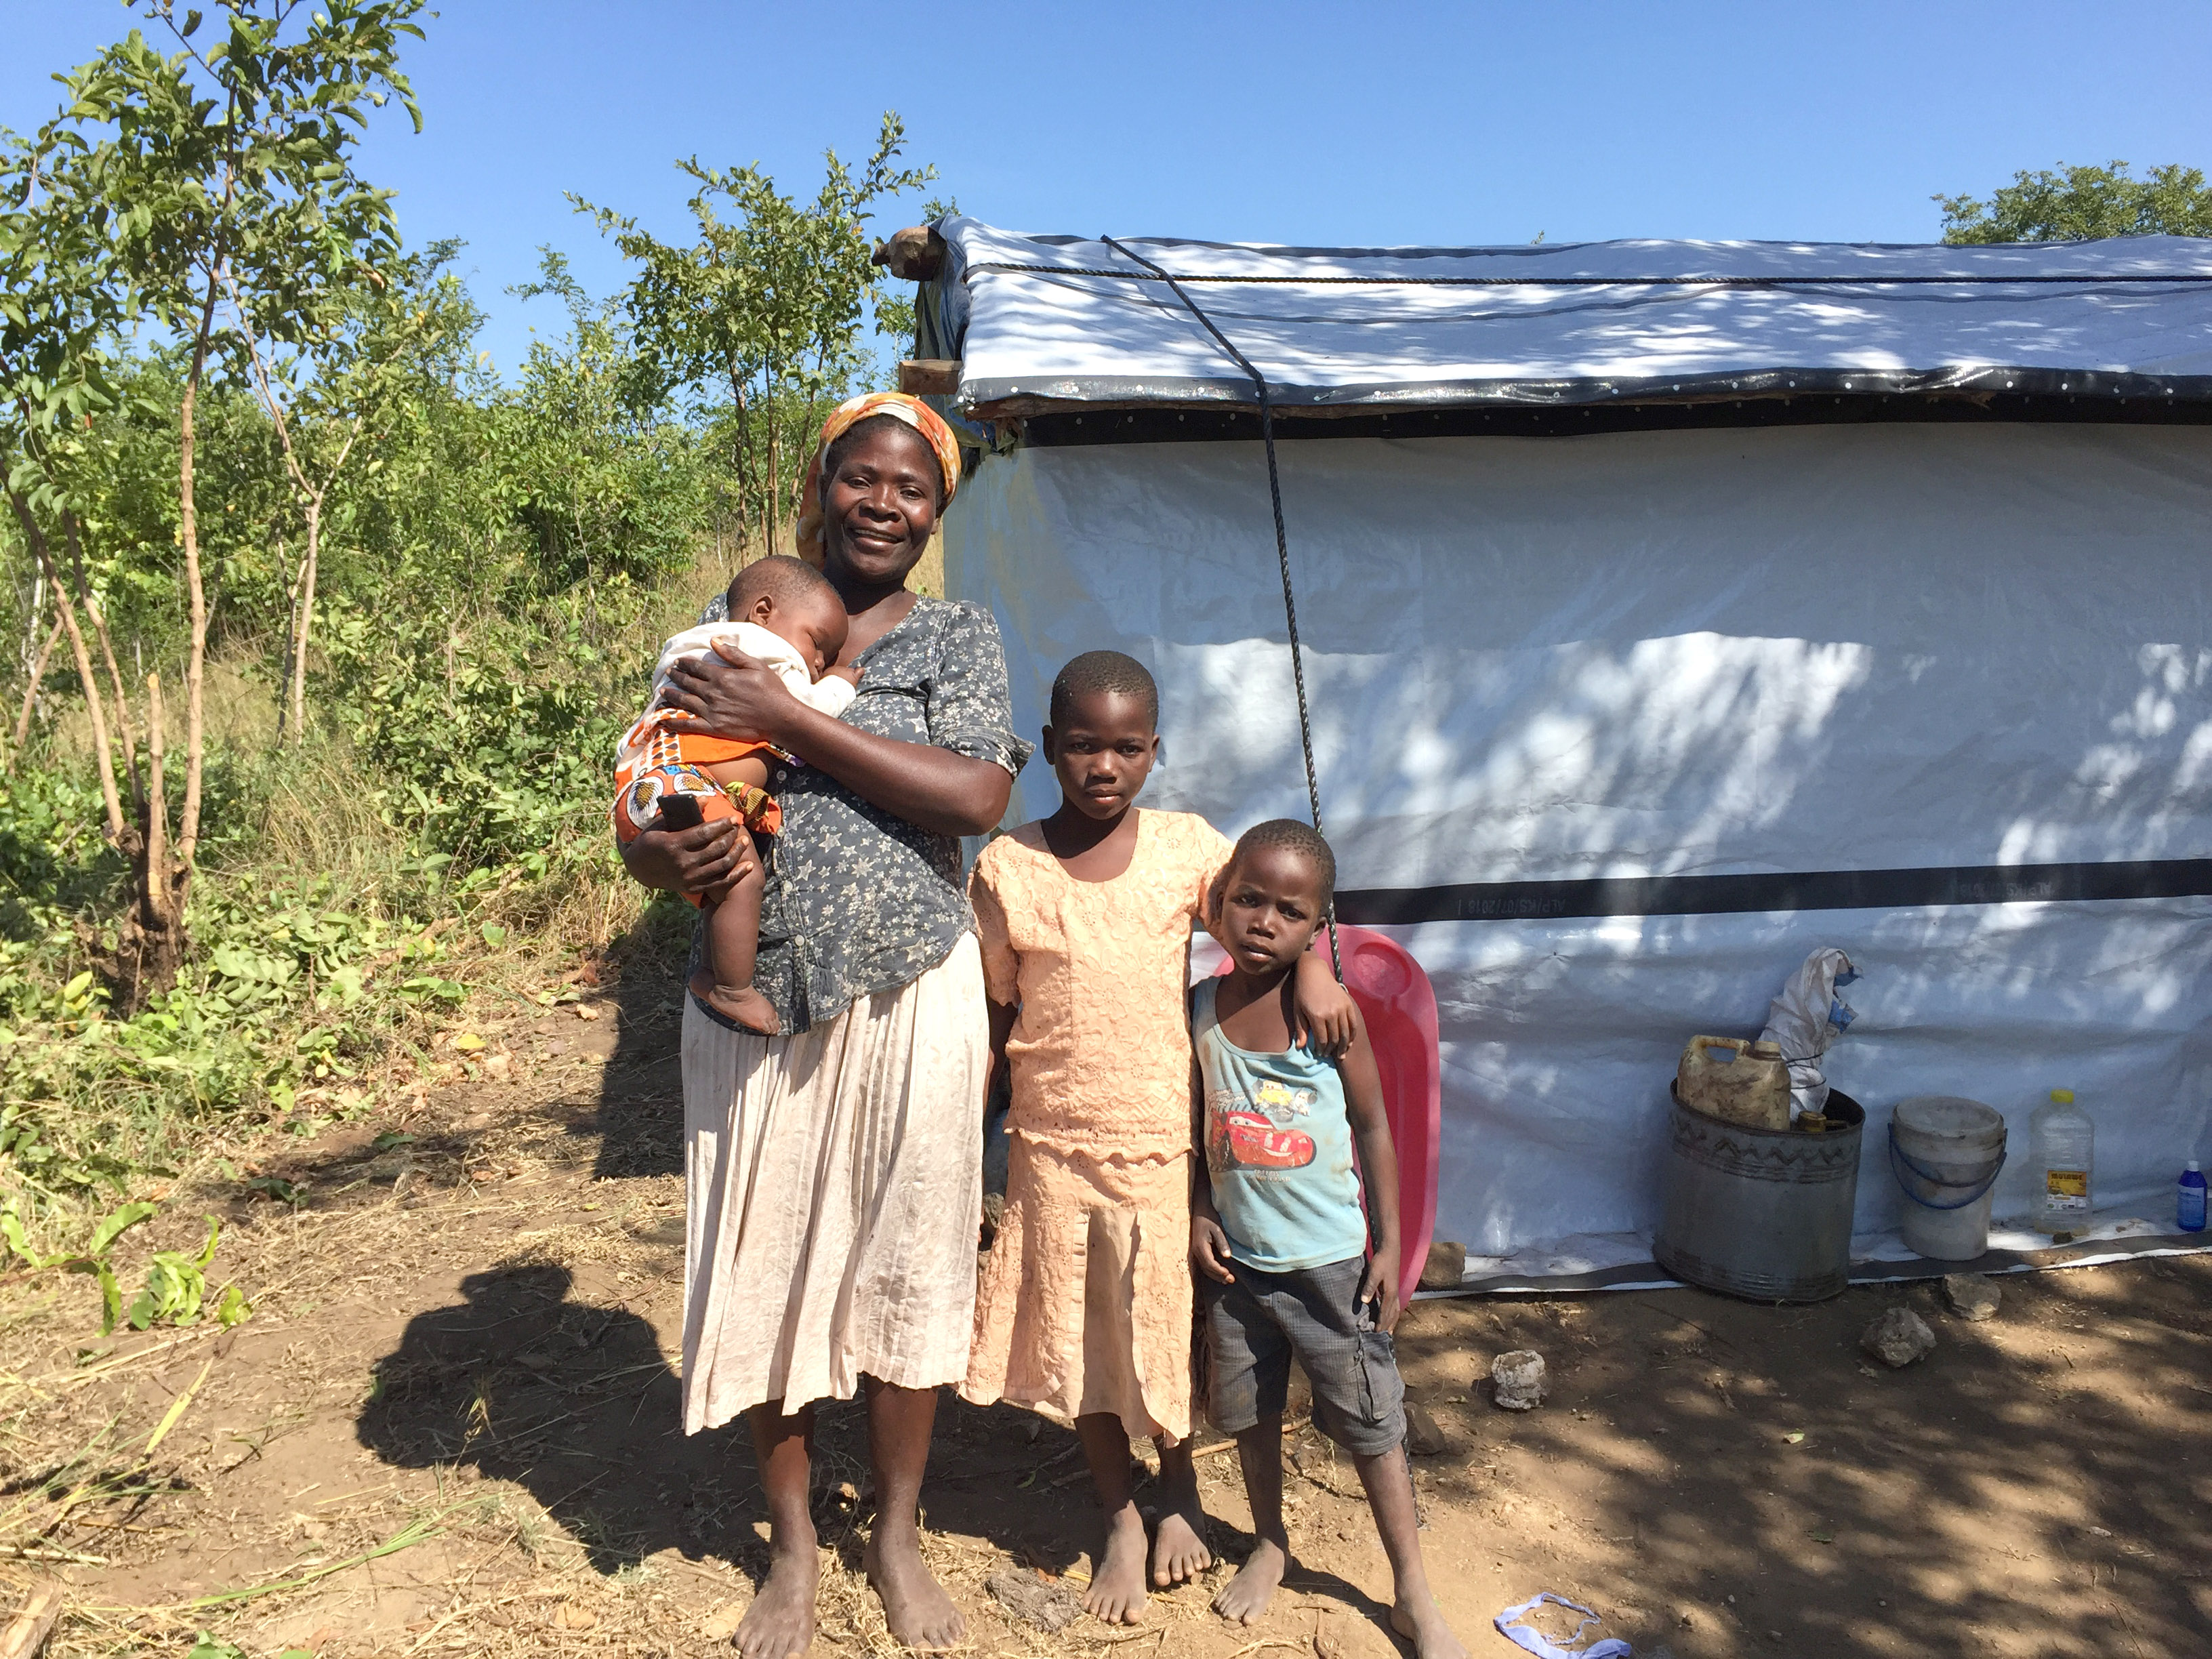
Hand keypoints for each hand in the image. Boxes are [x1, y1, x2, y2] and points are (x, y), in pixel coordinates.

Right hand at [619, 816, 755, 898]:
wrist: (640, 869)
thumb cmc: (651, 841)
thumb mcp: (660, 824)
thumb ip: (682, 813)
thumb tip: (706, 799)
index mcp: (674, 845)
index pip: (704, 833)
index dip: (721, 825)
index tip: (732, 818)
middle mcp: (683, 863)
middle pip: (716, 848)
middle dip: (731, 835)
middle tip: (737, 826)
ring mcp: (690, 878)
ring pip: (722, 865)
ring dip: (737, 852)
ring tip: (744, 841)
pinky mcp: (694, 888)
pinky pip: (721, 882)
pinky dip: (737, 874)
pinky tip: (748, 865)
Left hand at [660, 638, 799, 745]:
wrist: (780, 718)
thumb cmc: (772, 690)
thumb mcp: (755, 666)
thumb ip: (733, 654)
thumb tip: (714, 641)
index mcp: (722, 676)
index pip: (697, 667)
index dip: (685, 664)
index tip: (678, 661)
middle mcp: (712, 693)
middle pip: (688, 683)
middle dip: (676, 676)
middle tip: (669, 672)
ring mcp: (711, 711)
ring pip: (684, 701)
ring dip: (671, 695)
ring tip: (662, 691)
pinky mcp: (713, 727)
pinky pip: (688, 724)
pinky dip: (674, 722)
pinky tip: (664, 719)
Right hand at [1190, 1214, 1237, 1283]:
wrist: (1200, 1210)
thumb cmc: (1210, 1218)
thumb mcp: (1217, 1229)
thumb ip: (1222, 1243)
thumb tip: (1227, 1256)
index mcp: (1200, 1247)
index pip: (1210, 1264)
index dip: (1220, 1271)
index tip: (1230, 1275)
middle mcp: (1196, 1251)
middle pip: (1207, 1269)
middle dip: (1219, 1276)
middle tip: (1231, 1280)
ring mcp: (1195, 1251)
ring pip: (1205, 1268)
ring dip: (1215, 1275)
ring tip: (1226, 1280)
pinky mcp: (1197, 1250)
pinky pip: (1204, 1264)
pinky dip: (1212, 1270)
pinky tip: (1219, 1272)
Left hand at [1292, 954, 1358, 1056]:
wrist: (1314, 972)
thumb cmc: (1302, 992)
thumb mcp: (1297, 1011)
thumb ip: (1301, 1029)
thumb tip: (1301, 1047)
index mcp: (1317, 1016)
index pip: (1322, 1040)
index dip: (1321, 1049)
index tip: (1319, 1053)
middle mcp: (1331, 1013)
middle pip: (1334, 1039)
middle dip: (1331, 1050)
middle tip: (1328, 1055)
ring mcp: (1342, 1008)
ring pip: (1345, 1034)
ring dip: (1343, 1046)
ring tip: (1340, 1054)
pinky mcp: (1349, 1004)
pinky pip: (1353, 1025)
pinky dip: (1352, 1035)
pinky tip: (1349, 1043)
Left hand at [1357, 1244, 1401, 1333]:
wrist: (1390, 1249)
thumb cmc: (1381, 1261)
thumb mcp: (1374, 1273)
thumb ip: (1369, 1287)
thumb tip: (1364, 1302)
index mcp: (1390, 1294)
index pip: (1385, 1314)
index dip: (1381, 1325)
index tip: (1376, 1335)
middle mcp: (1395, 1295)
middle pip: (1392, 1315)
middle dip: (1388, 1327)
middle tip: (1383, 1339)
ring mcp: (1396, 1292)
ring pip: (1395, 1312)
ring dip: (1392, 1323)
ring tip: (1389, 1333)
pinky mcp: (1394, 1288)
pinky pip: (1395, 1306)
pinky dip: (1393, 1315)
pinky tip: (1390, 1316)